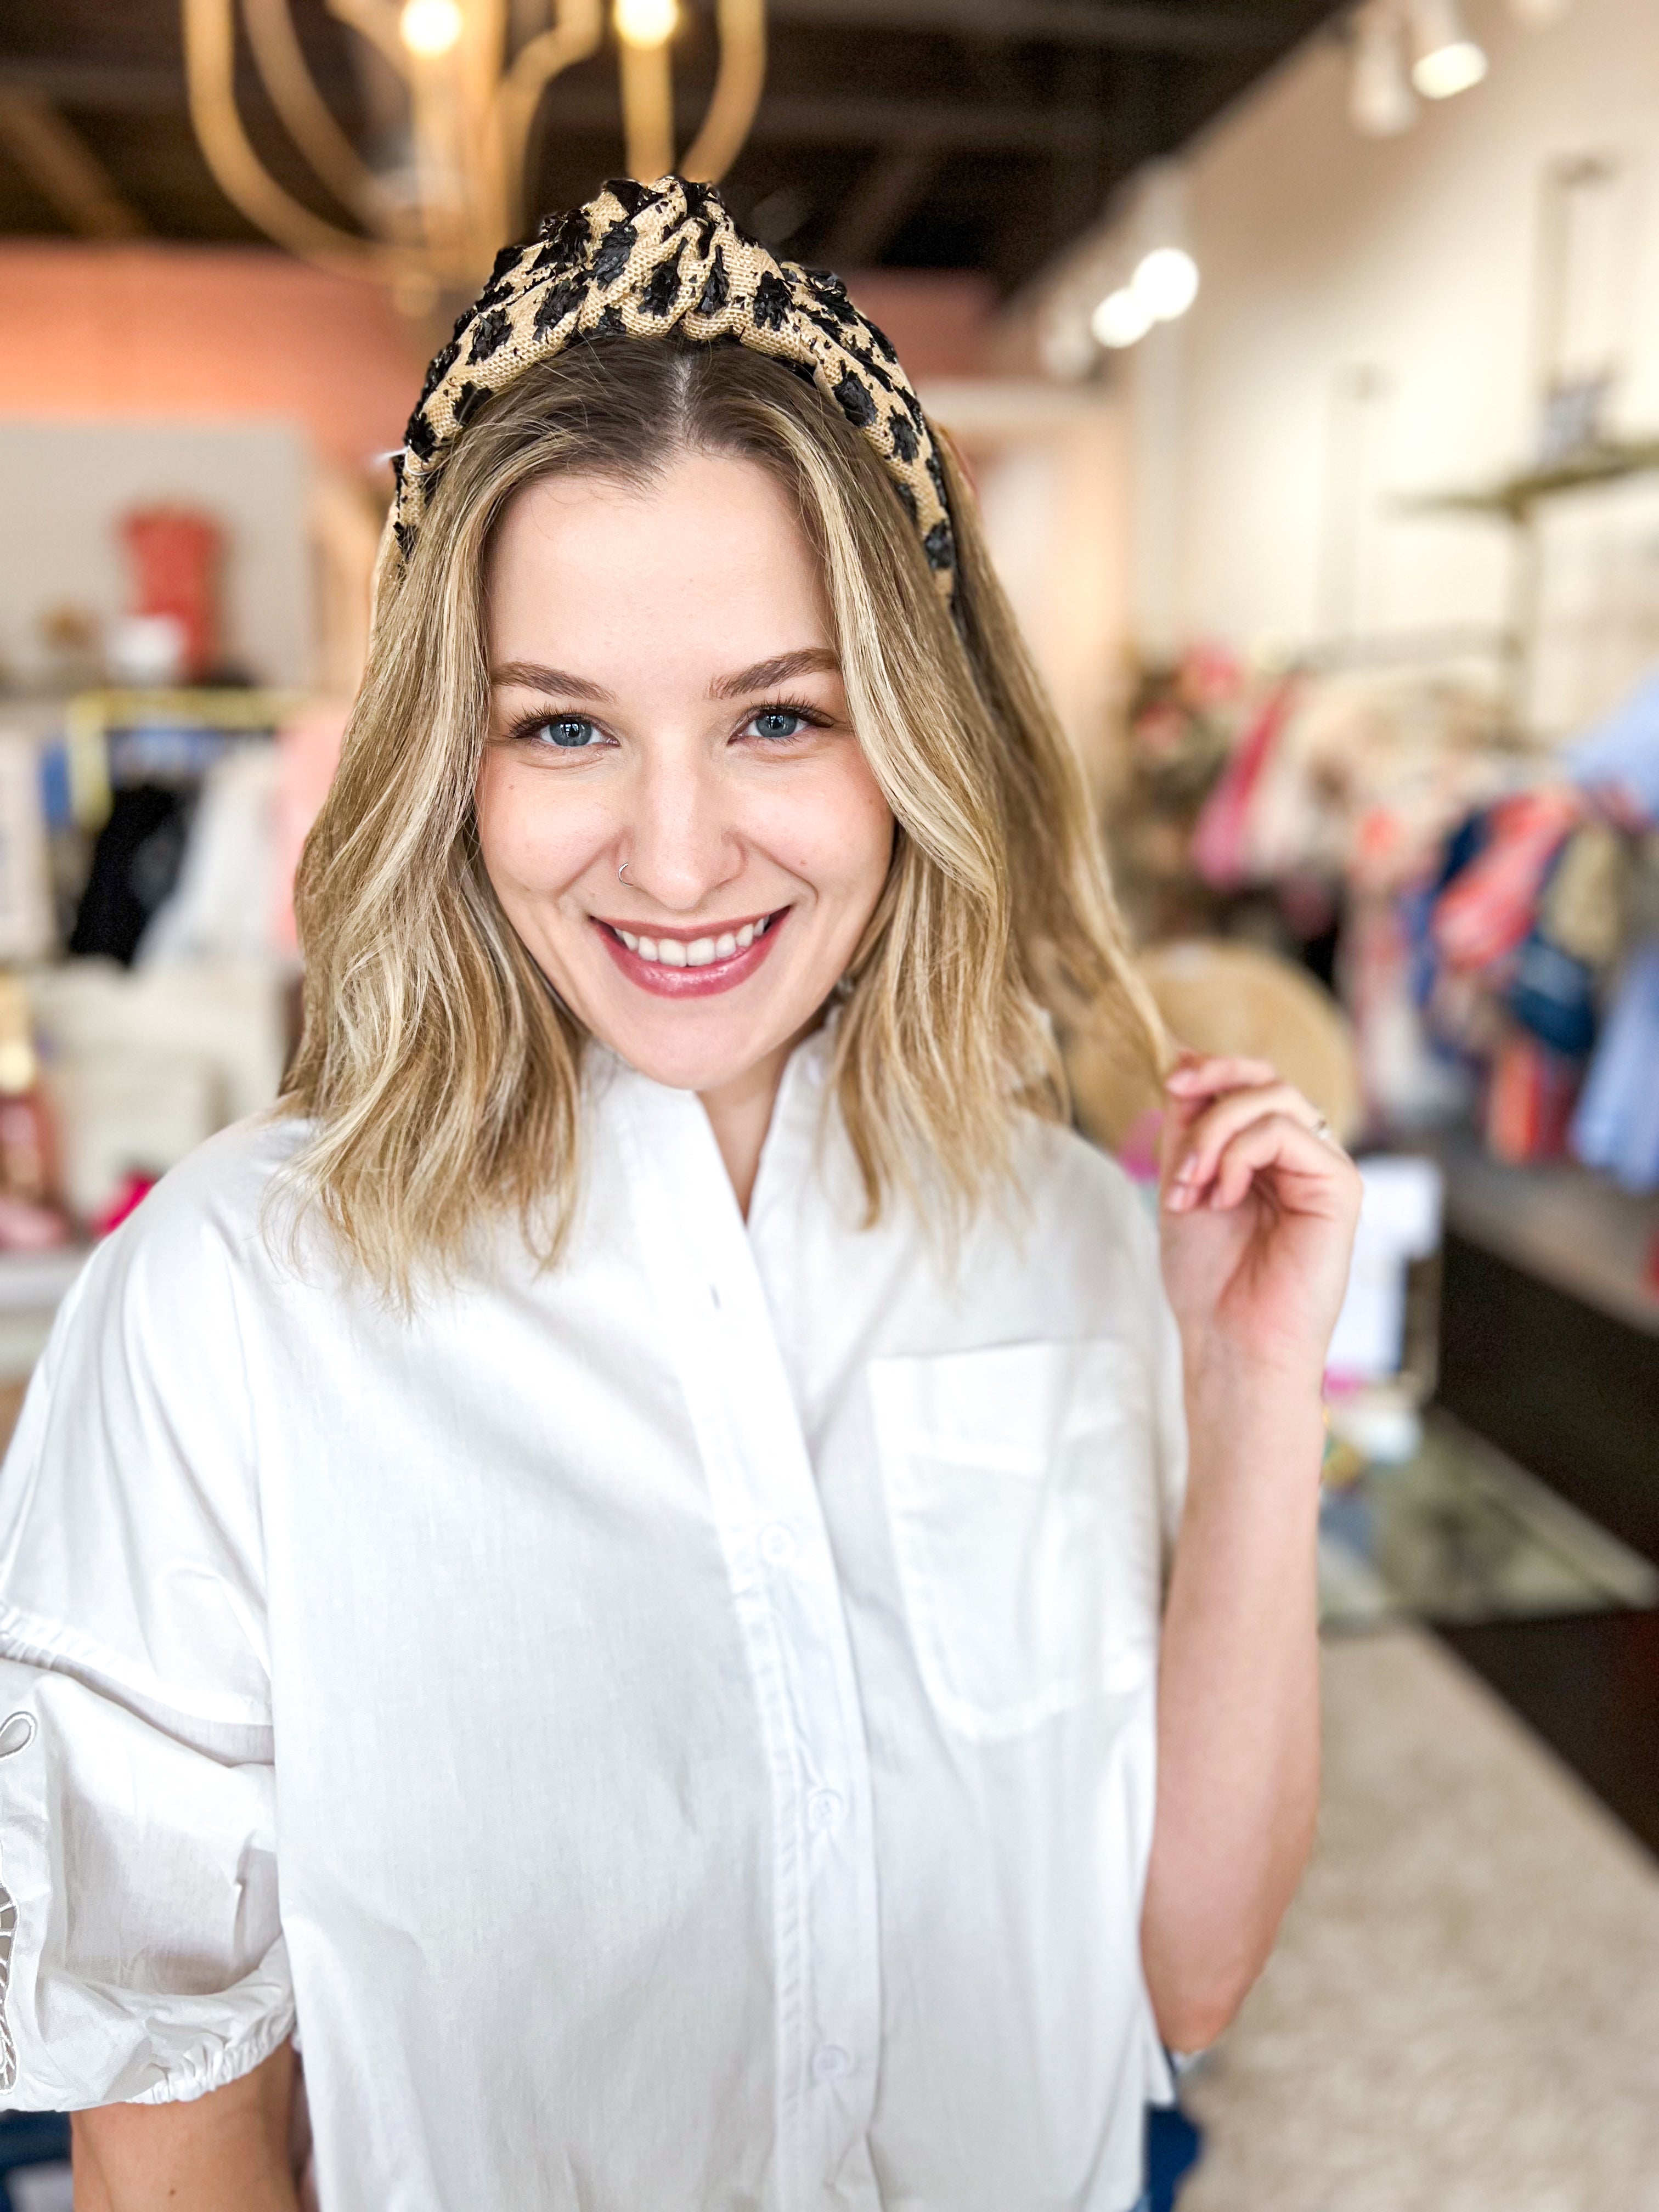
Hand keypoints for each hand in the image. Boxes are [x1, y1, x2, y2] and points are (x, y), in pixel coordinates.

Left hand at [1157, 1053, 1361, 1392]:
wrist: (1229, 1340)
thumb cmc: (1208, 1278)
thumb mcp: (1182, 1182)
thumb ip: (1189, 1125)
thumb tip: (1185, 1054)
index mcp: (1266, 1156)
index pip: (1249, 1083)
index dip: (1210, 1070)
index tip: (1172, 1082)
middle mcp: (1301, 1157)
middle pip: (1266, 1078)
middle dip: (1212, 1084)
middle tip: (1177, 1114)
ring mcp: (1324, 1169)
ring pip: (1275, 1098)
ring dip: (1215, 1132)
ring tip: (1190, 1184)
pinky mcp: (1341, 1187)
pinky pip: (1287, 1132)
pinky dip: (1239, 1154)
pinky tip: (1223, 1195)